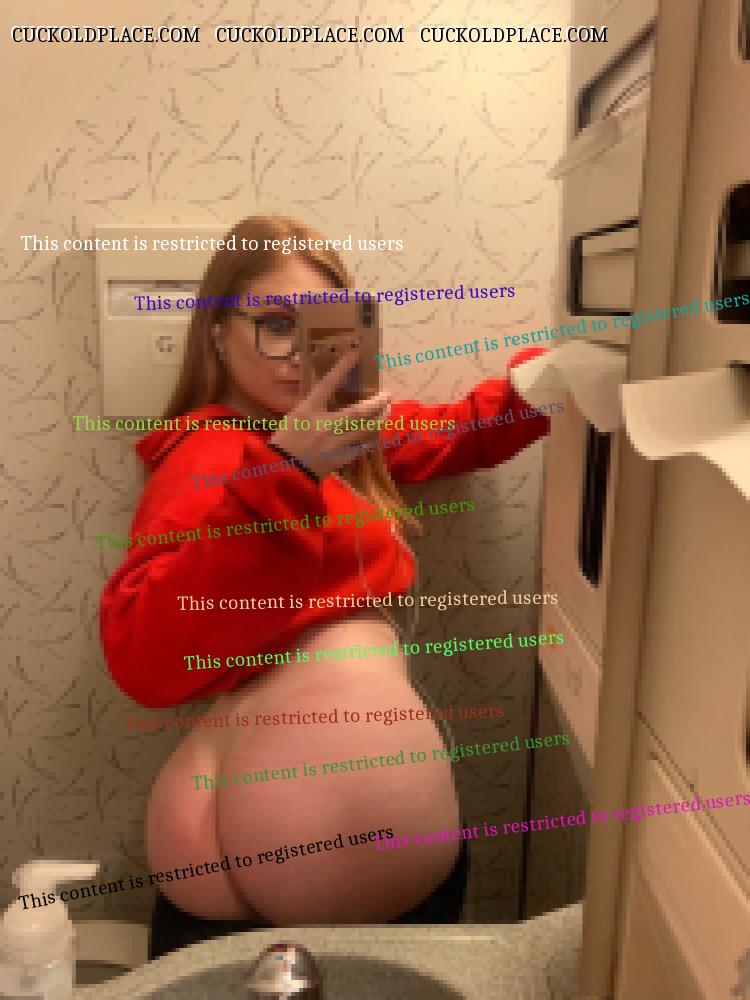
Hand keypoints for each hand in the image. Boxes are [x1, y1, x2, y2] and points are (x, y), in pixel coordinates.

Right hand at [270, 351, 390, 478]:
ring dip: (378, 420)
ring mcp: (336, 442)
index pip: (327, 383)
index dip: (342, 367)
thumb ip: (310, 408)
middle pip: (359, 411)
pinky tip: (374, 436)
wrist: (283, 471)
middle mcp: (327, 424)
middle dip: (377, 402)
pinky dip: (369, 440)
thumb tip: (325, 403)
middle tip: (388, 394)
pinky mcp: (341, 458)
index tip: (354, 354)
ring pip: (365, 429)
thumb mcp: (292, 418)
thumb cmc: (283, 443)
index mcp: (309, 410)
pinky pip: (361, 447)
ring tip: (386, 413)